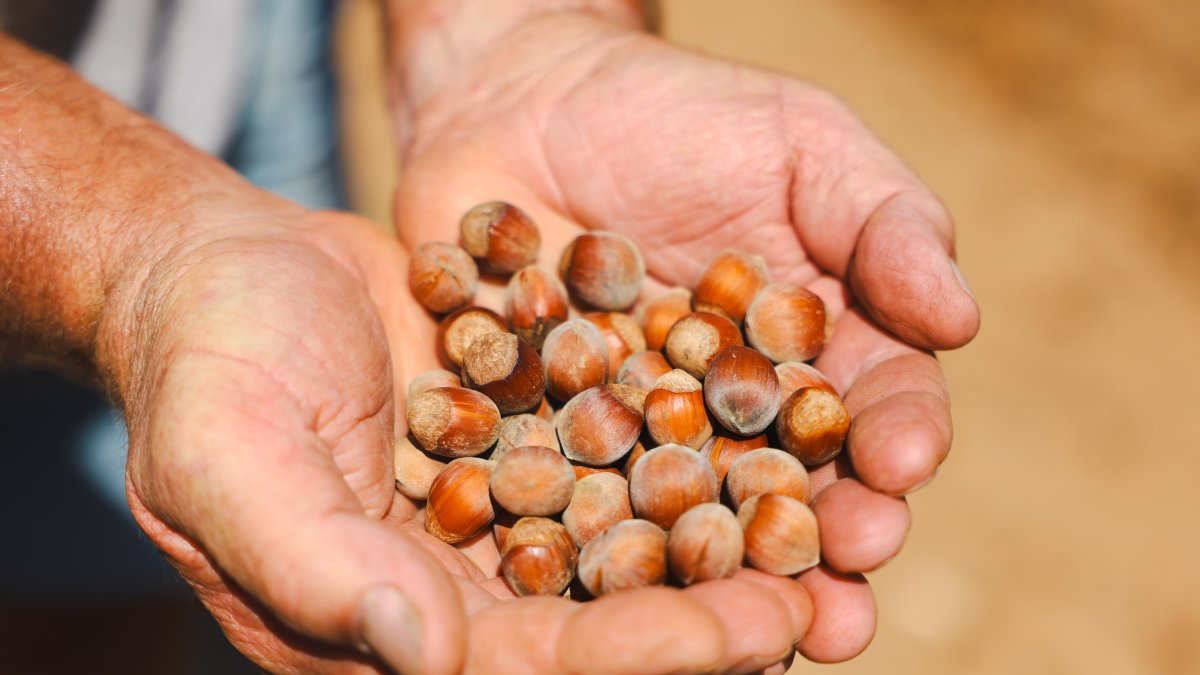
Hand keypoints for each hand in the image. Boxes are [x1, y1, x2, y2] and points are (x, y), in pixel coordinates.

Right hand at [109, 207, 807, 673]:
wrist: (232, 267)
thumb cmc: (209, 360)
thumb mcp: (227, 457)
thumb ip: (310, 563)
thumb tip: (419, 653)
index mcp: (378, 623)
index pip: (520, 668)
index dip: (629, 657)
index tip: (731, 633)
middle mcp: (450, 591)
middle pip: (593, 630)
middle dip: (701, 627)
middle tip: (808, 605)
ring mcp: (494, 518)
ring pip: (623, 561)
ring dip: (718, 562)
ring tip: (820, 544)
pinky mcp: (526, 445)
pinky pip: (618, 470)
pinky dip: (689, 471)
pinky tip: (769, 452)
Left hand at [390, 10, 979, 665]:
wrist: (531, 101)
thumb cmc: (685, 118)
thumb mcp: (802, 144)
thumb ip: (885, 222)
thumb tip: (962, 318)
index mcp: (816, 359)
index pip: (874, 411)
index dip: (895, 442)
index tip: (902, 468)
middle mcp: (736, 421)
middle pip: (790, 499)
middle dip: (815, 553)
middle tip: (836, 608)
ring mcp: (640, 442)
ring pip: (687, 528)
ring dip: (714, 587)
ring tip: (744, 638)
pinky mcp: (544, 445)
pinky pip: (566, 502)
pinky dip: (582, 547)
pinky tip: (594, 585)